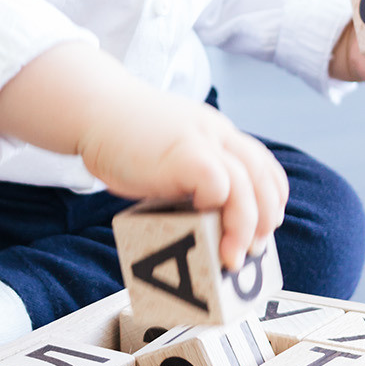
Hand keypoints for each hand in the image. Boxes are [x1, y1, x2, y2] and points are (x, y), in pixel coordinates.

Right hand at [0, 43, 286, 270]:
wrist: (93, 108)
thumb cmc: (122, 137)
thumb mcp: (169, 151)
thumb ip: (187, 177)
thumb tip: (200, 223)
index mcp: (216, 132)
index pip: (262, 165)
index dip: (271, 199)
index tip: (265, 226)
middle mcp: (217, 133)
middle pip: (263, 178)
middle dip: (265, 220)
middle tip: (253, 250)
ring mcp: (204, 140)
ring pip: (246, 186)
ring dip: (244, 228)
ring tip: (231, 257)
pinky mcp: (186, 152)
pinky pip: (218, 185)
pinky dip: (216, 210)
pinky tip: (199, 227)